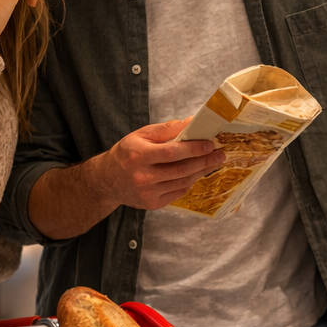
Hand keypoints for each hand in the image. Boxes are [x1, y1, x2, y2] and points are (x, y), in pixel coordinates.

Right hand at [84, 118, 224, 210]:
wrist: (106, 181)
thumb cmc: (126, 154)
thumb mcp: (140, 135)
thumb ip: (166, 129)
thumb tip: (191, 122)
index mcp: (138, 155)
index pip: (172, 152)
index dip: (193, 148)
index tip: (210, 143)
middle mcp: (142, 176)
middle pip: (181, 169)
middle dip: (204, 161)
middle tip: (220, 154)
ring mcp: (147, 193)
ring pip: (182, 182)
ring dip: (201, 171)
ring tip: (213, 162)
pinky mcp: (152, 204)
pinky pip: (178, 192)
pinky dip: (189, 182)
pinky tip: (195, 173)